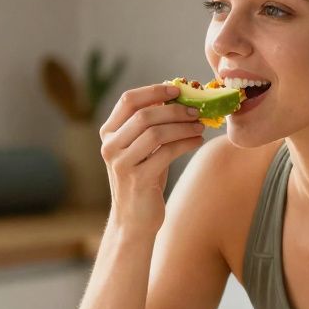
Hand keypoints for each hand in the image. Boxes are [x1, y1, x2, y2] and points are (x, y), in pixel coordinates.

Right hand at [98, 83, 205, 232]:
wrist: (134, 219)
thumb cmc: (143, 179)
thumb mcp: (143, 149)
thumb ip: (152, 125)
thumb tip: (179, 97)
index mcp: (109, 133)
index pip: (128, 100)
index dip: (154, 90)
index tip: (178, 89)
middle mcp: (110, 146)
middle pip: (144, 115)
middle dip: (175, 110)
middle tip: (197, 110)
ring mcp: (122, 163)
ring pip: (156, 132)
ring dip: (183, 126)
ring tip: (200, 126)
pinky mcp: (138, 179)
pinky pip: (166, 153)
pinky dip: (185, 143)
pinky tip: (197, 141)